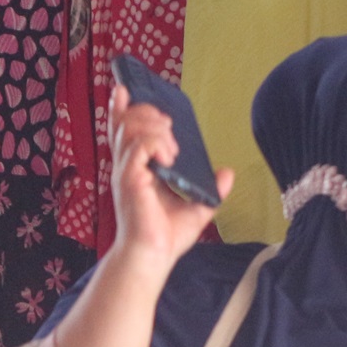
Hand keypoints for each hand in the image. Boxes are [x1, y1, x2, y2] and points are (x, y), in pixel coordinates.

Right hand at [107, 82, 233, 268]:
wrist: (152, 257)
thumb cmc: (165, 238)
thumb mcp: (196, 208)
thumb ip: (211, 190)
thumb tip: (227, 174)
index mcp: (135, 169)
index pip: (121, 131)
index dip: (119, 108)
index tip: (122, 89)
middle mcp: (126, 167)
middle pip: (124, 122)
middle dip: (147, 113)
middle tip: (169, 124)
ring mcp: (125, 172)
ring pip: (131, 128)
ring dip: (156, 128)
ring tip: (173, 148)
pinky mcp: (129, 178)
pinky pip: (140, 145)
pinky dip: (158, 143)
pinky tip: (171, 158)